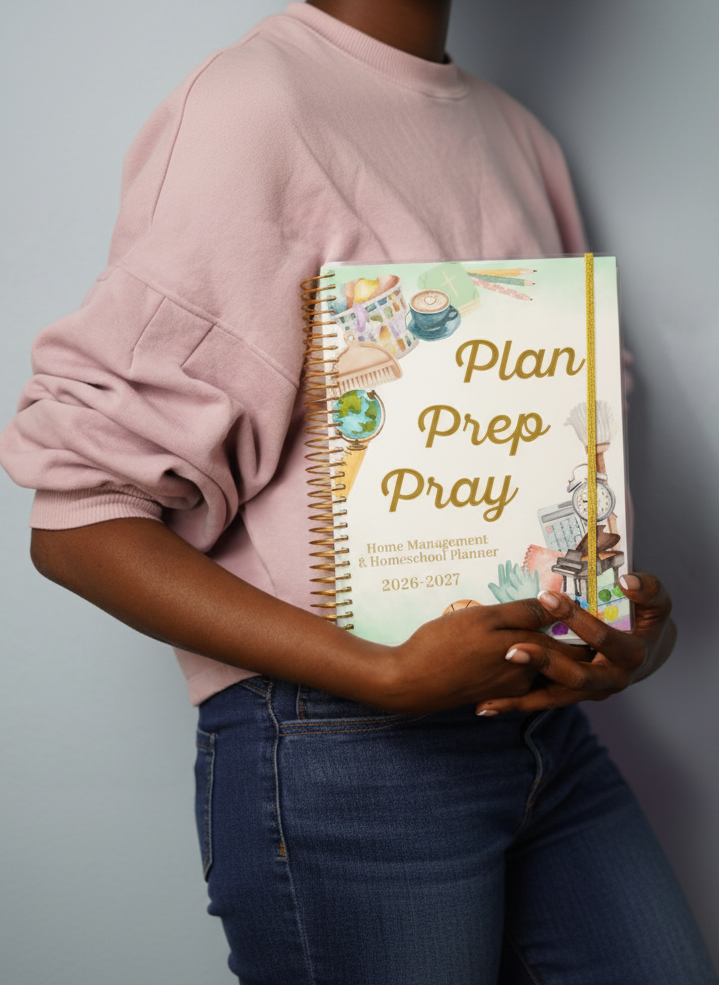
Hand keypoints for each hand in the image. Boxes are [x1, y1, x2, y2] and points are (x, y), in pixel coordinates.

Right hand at [378, 598, 569, 713]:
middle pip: (558, 657)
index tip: (587, 609)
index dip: (579, 622)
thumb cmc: (444, 644)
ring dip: (542, 651)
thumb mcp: (484, 618)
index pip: (569, 638)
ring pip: (537, 666)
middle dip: (569, 640)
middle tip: (576, 622)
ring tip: (539, 630)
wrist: (410, 683)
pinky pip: (516, 675)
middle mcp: (526, 675)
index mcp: (529, 653)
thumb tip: (555, 604)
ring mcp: (509, 688)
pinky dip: (520, 663)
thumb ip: (523, 613)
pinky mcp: (493, 693)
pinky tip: (508, 651)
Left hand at [474, 572, 675, 715]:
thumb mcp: (656, 601)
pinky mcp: (574, 696)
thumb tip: (627, 580)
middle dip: (543, 663)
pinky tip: (485, 705)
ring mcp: (592, 692)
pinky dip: (516, 704)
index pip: (603, 639)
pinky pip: (544, 701)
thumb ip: (648, 588)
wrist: (649, 651)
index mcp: (631, 655)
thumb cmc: (647, 619)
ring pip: (555, 697)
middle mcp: (612, 680)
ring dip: (522, 698)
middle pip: (576, 676)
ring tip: (487, 698)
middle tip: (511, 650)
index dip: (576, 619)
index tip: (546, 598)